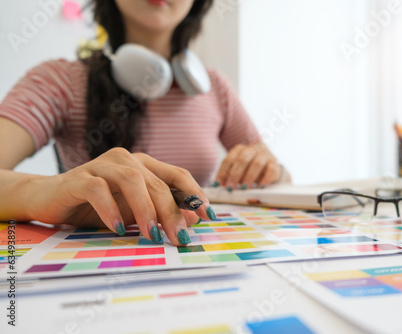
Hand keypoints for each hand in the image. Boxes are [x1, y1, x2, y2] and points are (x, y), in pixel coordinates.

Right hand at [27, 148, 215, 245]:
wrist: (50, 199)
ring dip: (146, 210)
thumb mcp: (133, 212)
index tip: (209, 216)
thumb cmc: (96, 206)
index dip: (195, 193)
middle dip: (172, 212)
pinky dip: (111, 209)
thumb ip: (159, 212)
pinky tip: (118, 228)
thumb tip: (191, 221)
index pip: (177, 174)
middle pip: (158, 183)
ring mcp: (102, 165)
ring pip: (132, 180)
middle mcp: (127, 160)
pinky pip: (99, 189)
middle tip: (179, 238)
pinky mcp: (79, 177)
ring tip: (153, 235)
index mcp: (144, 165)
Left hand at [214, 142, 283, 189]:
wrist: (271, 169)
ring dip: (249, 177)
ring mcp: (265, 155)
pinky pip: (271, 169)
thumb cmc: (250, 171)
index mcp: (240, 149)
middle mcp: (252, 149)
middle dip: (235, 175)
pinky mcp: (275, 163)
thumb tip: (218, 186)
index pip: (229, 159)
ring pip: (257, 163)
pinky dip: (265, 179)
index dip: (223, 172)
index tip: (218, 184)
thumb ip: (229, 176)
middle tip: (230, 188)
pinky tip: (260, 187)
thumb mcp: (238, 172)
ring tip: (244, 188)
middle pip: (242, 159)